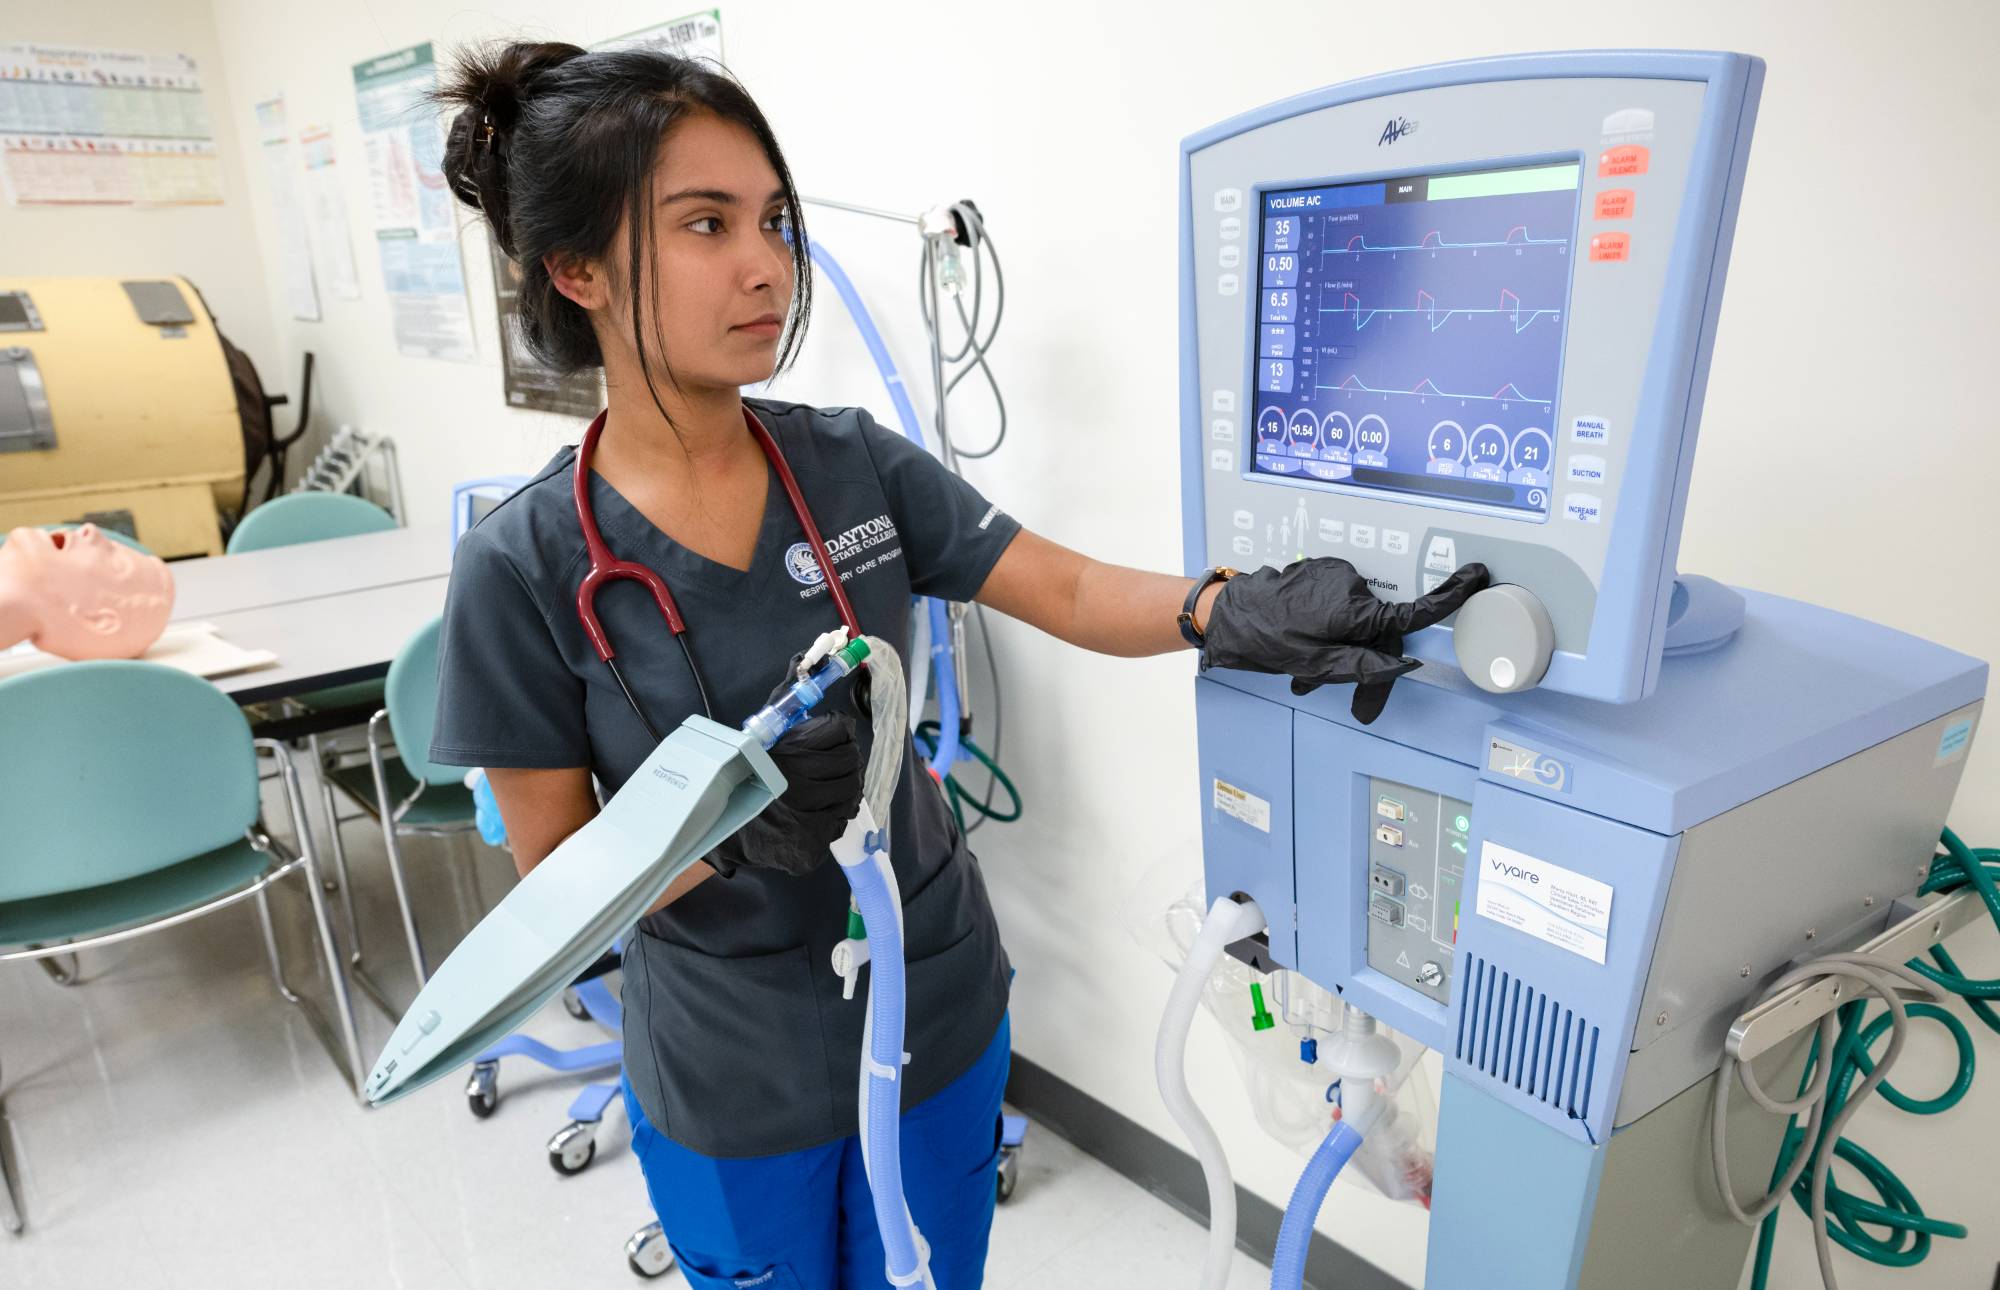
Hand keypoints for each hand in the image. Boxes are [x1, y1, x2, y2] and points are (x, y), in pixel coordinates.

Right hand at [708, 712, 863, 877]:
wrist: (720, 828)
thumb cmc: (740, 779)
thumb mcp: (757, 737)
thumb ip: (781, 706)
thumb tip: (799, 664)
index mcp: (790, 755)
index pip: (839, 730)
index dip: (839, 728)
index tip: (835, 732)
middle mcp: (802, 785)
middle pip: (851, 761)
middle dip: (847, 757)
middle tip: (835, 760)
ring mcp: (809, 817)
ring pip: (851, 793)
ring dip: (845, 786)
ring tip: (828, 784)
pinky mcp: (813, 842)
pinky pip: (840, 821)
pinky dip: (835, 813)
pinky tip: (819, 808)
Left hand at [1199, 559, 1488, 723]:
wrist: (1227, 614)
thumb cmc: (1263, 638)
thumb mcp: (1314, 664)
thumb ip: (1361, 666)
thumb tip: (1402, 666)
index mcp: (1354, 609)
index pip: (1412, 611)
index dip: (1450, 597)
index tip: (1476, 577)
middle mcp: (1350, 587)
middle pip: (1382, 630)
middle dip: (1371, 664)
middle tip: (1359, 706)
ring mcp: (1335, 577)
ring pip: (1359, 623)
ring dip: (1346, 649)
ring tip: (1311, 676)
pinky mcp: (1321, 575)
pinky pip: (1341, 608)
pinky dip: (1333, 631)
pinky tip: (1308, 650)